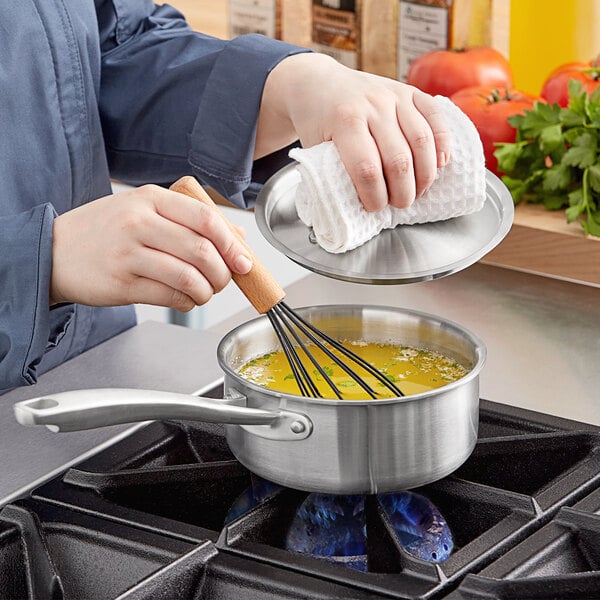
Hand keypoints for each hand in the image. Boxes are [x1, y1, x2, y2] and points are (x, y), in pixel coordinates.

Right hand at [50, 185, 252, 310]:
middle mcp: (139, 222)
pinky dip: (187, 303)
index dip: (232, 244)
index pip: (206, 219)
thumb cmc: (105, 231)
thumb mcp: (143, 211)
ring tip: (205, 293)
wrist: (53, 251)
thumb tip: (237, 239)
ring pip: (189, 276)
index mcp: (151, 199)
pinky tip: (186, 300)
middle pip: (202, 250)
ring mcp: (128, 253)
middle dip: (224, 272)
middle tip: (225, 281)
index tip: (244, 261)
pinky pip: (169, 297)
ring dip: (207, 291)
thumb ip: (189, 221)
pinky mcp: (121, 283)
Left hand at [256, 53, 451, 210]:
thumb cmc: (317, 122)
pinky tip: (440, 163)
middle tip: (399, 204)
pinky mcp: (409, 91)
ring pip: (422, 140)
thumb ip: (335, 173)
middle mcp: (372, 105)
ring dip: (425, 175)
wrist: (317, 83)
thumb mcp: (316, 148)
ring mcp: (393, 95)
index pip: (366, 169)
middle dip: (403, 191)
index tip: (373, 207)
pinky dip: (442, 143)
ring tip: (418, 191)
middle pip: (398, 159)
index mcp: (344, 120)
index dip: (374, 196)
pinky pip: (435, 116)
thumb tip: (356, 207)